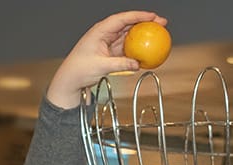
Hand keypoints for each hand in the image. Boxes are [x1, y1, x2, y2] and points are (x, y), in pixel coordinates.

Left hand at [46, 11, 167, 108]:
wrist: (70, 80)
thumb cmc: (79, 70)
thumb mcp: (101, 66)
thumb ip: (120, 64)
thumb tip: (137, 64)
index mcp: (100, 31)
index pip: (122, 19)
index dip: (138, 16)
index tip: (153, 16)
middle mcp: (105, 34)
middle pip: (128, 24)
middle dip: (146, 22)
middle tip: (162, 23)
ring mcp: (108, 43)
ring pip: (129, 35)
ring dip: (144, 35)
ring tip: (159, 35)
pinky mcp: (111, 52)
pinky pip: (127, 48)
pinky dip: (137, 48)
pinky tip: (148, 51)